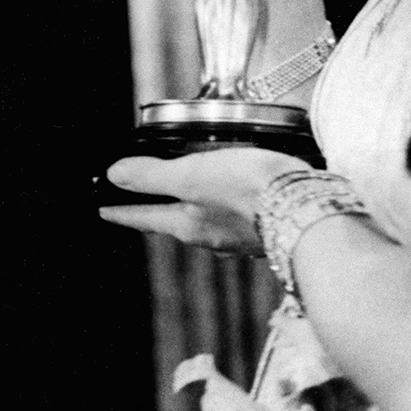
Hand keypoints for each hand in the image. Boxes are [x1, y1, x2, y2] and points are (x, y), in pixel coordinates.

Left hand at [99, 146, 305, 252]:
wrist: (307, 208)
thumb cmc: (249, 189)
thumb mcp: (194, 174)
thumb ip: (154, 175)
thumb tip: (116, 174)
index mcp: (187, 224)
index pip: (144, 217)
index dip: (122, 211)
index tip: (104, 210)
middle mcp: (210, 236)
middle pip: (174, 221)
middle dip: (158, 211)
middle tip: (144, 200)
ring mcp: (238, 236)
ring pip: (206, 221)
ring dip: (195, 208)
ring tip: (192, 191)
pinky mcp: (265, 228)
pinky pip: (235, 217)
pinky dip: (228, 205)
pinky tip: (238, 194)